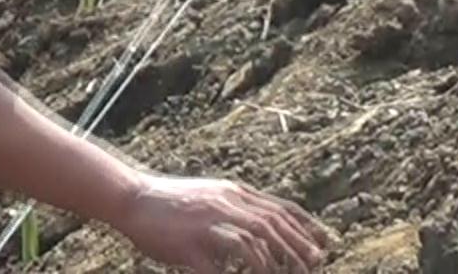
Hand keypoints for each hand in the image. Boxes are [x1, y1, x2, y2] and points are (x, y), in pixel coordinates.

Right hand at [117, 172, 329, 272]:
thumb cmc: (170, 200)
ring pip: (250, 243)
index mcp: (232, 192)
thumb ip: (236, 204)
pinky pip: (217, 267)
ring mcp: (206, 224)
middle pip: (271, 225)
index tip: (326, 242)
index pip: (279, 207)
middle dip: (297, 247)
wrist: (131, 197)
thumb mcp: (210, 193)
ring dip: (272, 262)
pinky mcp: (189, 245)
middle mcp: (224, 204)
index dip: (306, 226)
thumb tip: (265, 223)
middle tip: (314, 265)